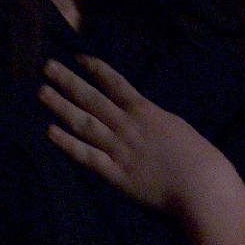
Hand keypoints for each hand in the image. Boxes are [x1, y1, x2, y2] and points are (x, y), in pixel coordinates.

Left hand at [38, 55, 220, 211]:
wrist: (202, 186)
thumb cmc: (198, 156)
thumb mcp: (175, 125)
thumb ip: (152, 118)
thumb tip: (139, 111)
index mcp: (145, 111)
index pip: (115, 83)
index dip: (96, 69)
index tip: (78, 57)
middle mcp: (127, 125)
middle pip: (92, 99)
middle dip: (68, 81)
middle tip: (47, 66)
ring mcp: (119, 149)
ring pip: (84, 123)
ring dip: (61, 106)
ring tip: (42, 92)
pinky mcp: (115, 174)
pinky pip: (87, 156)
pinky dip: (68, 144)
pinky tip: (50, 132)